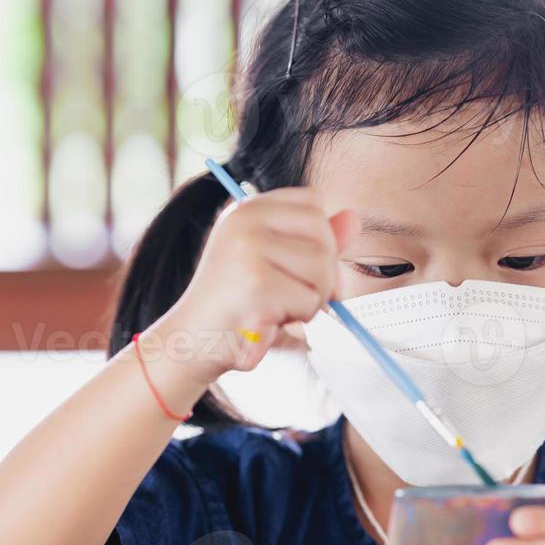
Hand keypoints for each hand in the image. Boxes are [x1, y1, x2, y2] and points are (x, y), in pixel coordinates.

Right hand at [162, 187, 357, 379]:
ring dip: (310, 300)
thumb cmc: (235, 304)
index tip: (297, 267)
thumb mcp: (273, 261)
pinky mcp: (256, 282)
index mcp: (247, 209)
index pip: (313, 202)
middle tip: (290, 297)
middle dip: (321, 275)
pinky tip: (267, 320)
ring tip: (276, 308)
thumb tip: (354, 218)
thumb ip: (313, 239)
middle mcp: (246, 220)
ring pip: (322, 269)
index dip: (318, 238)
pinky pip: (309, 301)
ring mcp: (249, 248)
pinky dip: (296, 319)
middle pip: (324, 236)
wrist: (190, 342)